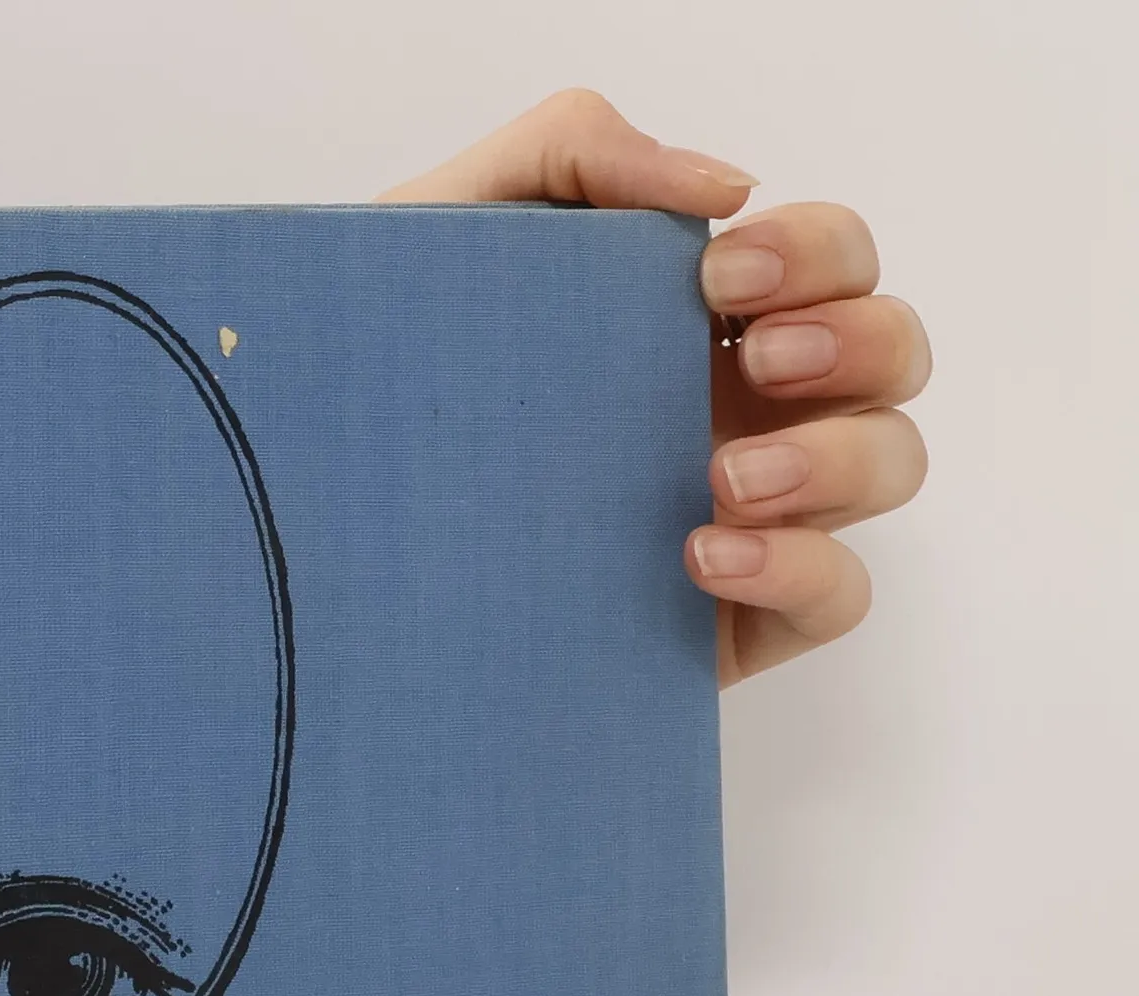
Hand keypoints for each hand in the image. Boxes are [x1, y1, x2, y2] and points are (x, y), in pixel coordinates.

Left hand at [379, 91, 929, 684]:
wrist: (330, 541)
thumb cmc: (390, 384)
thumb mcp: (450, 233)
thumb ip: (569, 151)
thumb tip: (726, 185)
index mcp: (693, 320)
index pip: (828, 259)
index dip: (815, 251)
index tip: (720, 273)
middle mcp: (739, 408)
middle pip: (889, 350)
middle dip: (852, 339)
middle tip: (755, 360)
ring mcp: (748, 515)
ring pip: (890, 463)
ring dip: (838, 457)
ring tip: (722, 478)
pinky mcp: (731, 619)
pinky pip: (838, 593)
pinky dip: (802, 566)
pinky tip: (703, 556)